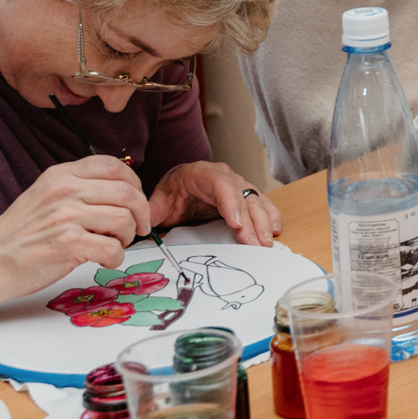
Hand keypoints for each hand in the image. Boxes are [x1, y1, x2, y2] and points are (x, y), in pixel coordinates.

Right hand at [0, 155, 153, 300]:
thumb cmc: (19, 234)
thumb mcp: (45, 195)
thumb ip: (78, 187)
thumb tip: (121, 192)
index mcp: (61, 175)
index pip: (114, 166)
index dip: (135, 184)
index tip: (135, 202)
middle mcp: (65, 190)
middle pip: (127, 192)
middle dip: (141, 213)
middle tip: (139, 228)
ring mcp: (66, 216)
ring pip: (124, 220)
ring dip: (127, 237)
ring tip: (114, 245)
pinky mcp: (67, 244)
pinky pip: (112, 248)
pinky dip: (115, 258)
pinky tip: (102, 259)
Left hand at [148, 161, 282, 246]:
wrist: (183, 183)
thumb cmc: (174, 192)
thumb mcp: (160, 200)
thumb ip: (153, 210)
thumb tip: (143, 223)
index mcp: (203, 174)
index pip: (220, 184)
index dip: (230, 203)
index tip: (237, 224)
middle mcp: (226, 177)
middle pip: (243, 196)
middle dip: (251, 222)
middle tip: (256, 244)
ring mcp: (239, 186)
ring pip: (256, 201)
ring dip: (264, 222)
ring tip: (267, 243)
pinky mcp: (247, 197)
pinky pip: (263, 204)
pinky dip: (271, 217)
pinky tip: (275, 231)